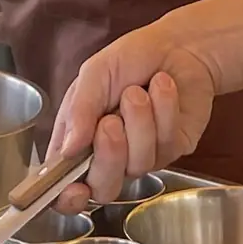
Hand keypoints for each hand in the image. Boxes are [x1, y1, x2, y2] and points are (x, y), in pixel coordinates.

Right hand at [43, 24, 219, 207]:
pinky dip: (163, 111)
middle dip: (108, 154)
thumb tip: (67, 151)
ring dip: (138, 122)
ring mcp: (143, 156)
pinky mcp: (173, 149)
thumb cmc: (130, 58)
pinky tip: (162, 87)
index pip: (65, 186)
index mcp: (79, 139)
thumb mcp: (94, 74)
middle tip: (111, 121)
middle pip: (103, 187)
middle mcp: (109, 155)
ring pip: (137, 166)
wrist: (177, 45)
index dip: (67, 198)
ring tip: (138, 91)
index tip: (75, 190)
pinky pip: (165, 146)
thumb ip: (79, 110)